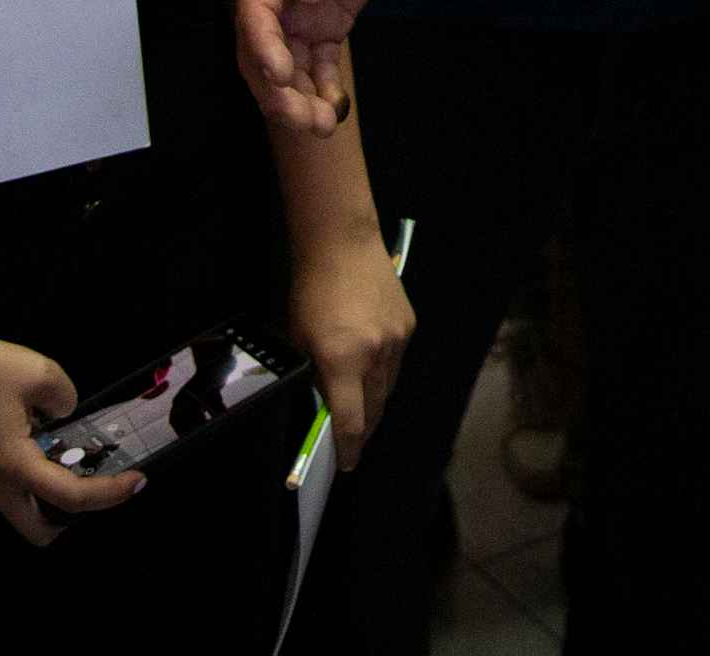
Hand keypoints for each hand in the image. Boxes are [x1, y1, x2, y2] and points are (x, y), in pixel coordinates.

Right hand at [0, 325, 142, 545]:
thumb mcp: (39, 372)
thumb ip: (66, 397)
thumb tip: (64, 413)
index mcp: (13, 466)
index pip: (70, 498)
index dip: (109, 494)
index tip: (137, 481)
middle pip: (36, 529)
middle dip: (71, 516)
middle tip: (97, 485)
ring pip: (19, 507)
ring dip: (48, 494)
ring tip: (70, 454)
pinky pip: (5, 485)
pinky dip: (28, 475)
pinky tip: (36, 437)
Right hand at [235, 0, 391, 132]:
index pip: (254, 11)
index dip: (263, 45)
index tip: (280, 74)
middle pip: (263, 52)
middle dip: (278, 91)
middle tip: (303, 121)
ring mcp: (298, 12)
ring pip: (289, 67)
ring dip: (300, 100)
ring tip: (323, 127)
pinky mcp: (324, 22)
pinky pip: (318, 62)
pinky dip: (323, 88)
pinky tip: (336, 111)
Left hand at [287, 228, 414, 472]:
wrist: (342, 244)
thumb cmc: (311, 291)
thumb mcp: (301, 339)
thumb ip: (317, 376)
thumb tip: (329, 403)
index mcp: (342, 361)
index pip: (350, 422)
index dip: (348, 449)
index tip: (347, 464)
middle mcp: (375, 355)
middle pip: (375, 409)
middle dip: (363, 430)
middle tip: (353, 442)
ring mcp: (397, 340)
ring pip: (389, 387)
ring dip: (375, 402)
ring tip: (363, 410)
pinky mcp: (408, 326)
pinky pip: (397, 362)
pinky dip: (385, 372)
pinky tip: (373, 367)